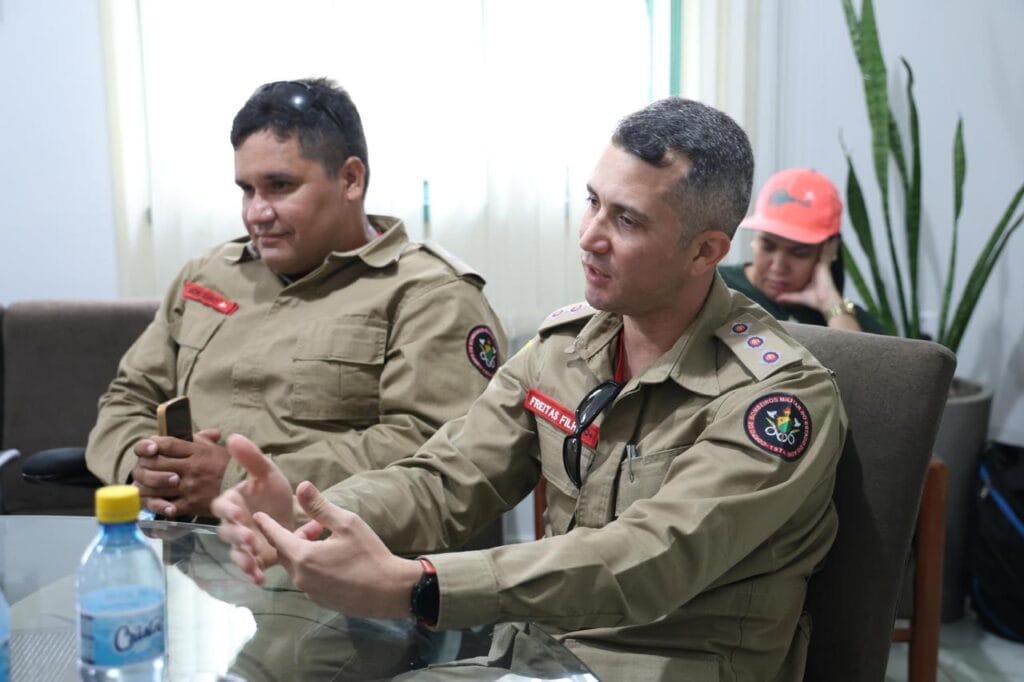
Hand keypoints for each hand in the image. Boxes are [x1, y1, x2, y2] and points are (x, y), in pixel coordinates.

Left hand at [132, 428, 226, 516]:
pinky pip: (169, 506)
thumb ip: (197, 437)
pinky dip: (159, 505)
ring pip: (157, 486)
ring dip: (146, 487)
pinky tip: (157, 502)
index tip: (147, 448)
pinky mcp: (193, 504)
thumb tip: (179, 427)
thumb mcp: (214, 447)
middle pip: (157, 464)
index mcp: (197, 451)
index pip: (166, 444)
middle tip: (140, 469)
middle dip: (144, 466)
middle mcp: (192, 468)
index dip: (150, 445)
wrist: (245, 487)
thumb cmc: (228, 466)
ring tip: (143, 487)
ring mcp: (191, 487)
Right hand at [212, 434, 297, 583]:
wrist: (292, 514)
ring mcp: (243, 543)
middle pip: (228, 532)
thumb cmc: (273, 492)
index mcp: (233, 502)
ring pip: (236, 553)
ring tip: (254, 565)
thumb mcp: (267, 473)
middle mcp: (234, 524)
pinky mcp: (254, 558)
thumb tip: (233, 436)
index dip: (227, 510)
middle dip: (237, 536)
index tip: (238, 512)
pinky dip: (252, 573)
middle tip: (249, 538)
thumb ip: (251, 458)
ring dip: (243, 559)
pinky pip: (249, 566)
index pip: (222, 506)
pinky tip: (260, 579)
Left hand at [254, 481, 421, 618]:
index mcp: (303, 556)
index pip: (276, 536)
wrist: (390, 591)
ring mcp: (309, 592)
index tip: (257, 516)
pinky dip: (312, 567)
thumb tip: (302, 486)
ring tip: (328, 542)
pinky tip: (333, 561)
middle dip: (296, 536)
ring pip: (297, 566)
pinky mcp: (319, 601)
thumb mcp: (347, 523)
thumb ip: (320, 507)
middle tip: (318, 526)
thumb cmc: (369, 554)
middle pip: (286, 552)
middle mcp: (300, 577)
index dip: (267, 524)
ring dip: (305, 551)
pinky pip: (307, 579)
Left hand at [774, 238, 843, 313]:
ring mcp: (823, 265)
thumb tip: (777, 298)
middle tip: (817, 233)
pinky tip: (831, 238)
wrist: (825, 303)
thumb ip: (788, 296)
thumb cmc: (814, 300)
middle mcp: (819, 267)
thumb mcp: (798, 296)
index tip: (806, 244)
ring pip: (823, 250)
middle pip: (818, 252)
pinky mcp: (825, 265)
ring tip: (826, 232)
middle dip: (818, 244)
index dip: (809, 252)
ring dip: (825, 242)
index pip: (811, 259)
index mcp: (814, 272)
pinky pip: (827, 253)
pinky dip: (829, 245)